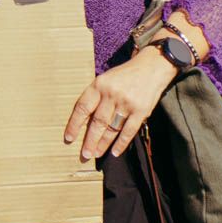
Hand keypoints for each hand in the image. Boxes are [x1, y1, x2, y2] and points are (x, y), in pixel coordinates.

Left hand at [64, 47, 176, 161]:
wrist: (152, 67)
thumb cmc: (125, 76)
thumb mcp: (106, 79)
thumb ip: (96, 96)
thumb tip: (84, 121)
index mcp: (99, 85)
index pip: (82, 107)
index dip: (74, 124)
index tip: (68, 138)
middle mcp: (111, 94)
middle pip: (97, 122)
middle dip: (89, 140)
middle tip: (84, 155)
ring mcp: (127, 103)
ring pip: (112, 128)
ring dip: (103, 144)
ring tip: (96, 154)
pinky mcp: (141, 111)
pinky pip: (129, 131)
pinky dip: (121, 143)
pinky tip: (115, 152)